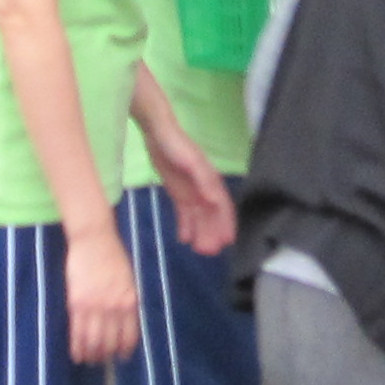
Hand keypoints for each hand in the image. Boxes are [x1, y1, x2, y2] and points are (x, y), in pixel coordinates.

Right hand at [63, 220, 140, 365]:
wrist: (94, 240)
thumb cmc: (113, 256)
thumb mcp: (129, 279)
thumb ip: (127, 300)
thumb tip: (126, 321)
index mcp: (130, 301)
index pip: (130, 335)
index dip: (125, 350)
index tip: (122, 357)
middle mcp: (114, 307)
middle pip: (111, 341)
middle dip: (106, 355)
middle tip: (101, 361)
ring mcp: (95, 306)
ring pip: (93, 341)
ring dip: (91, 355)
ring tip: (88, 360)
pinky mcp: (77, 303)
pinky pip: (77, 332)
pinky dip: (77, 347)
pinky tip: (76, 354)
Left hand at [152, 136, 237, 257]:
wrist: (157, 132)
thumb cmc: (175, 144)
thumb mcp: (191, 161)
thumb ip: (203, 180)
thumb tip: (215, 201)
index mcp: (210, 180)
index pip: (221, 205)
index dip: (226, 222)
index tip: (228, 241)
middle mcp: (204, 187)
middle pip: (211, 214)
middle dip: (212, 232)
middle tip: (209, 252)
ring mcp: (191, 190)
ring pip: (199, 216)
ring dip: (201, 232)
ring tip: (199, 250)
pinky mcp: (179, 192)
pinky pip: (185, 212)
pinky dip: (186, 226)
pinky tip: (184, 239)